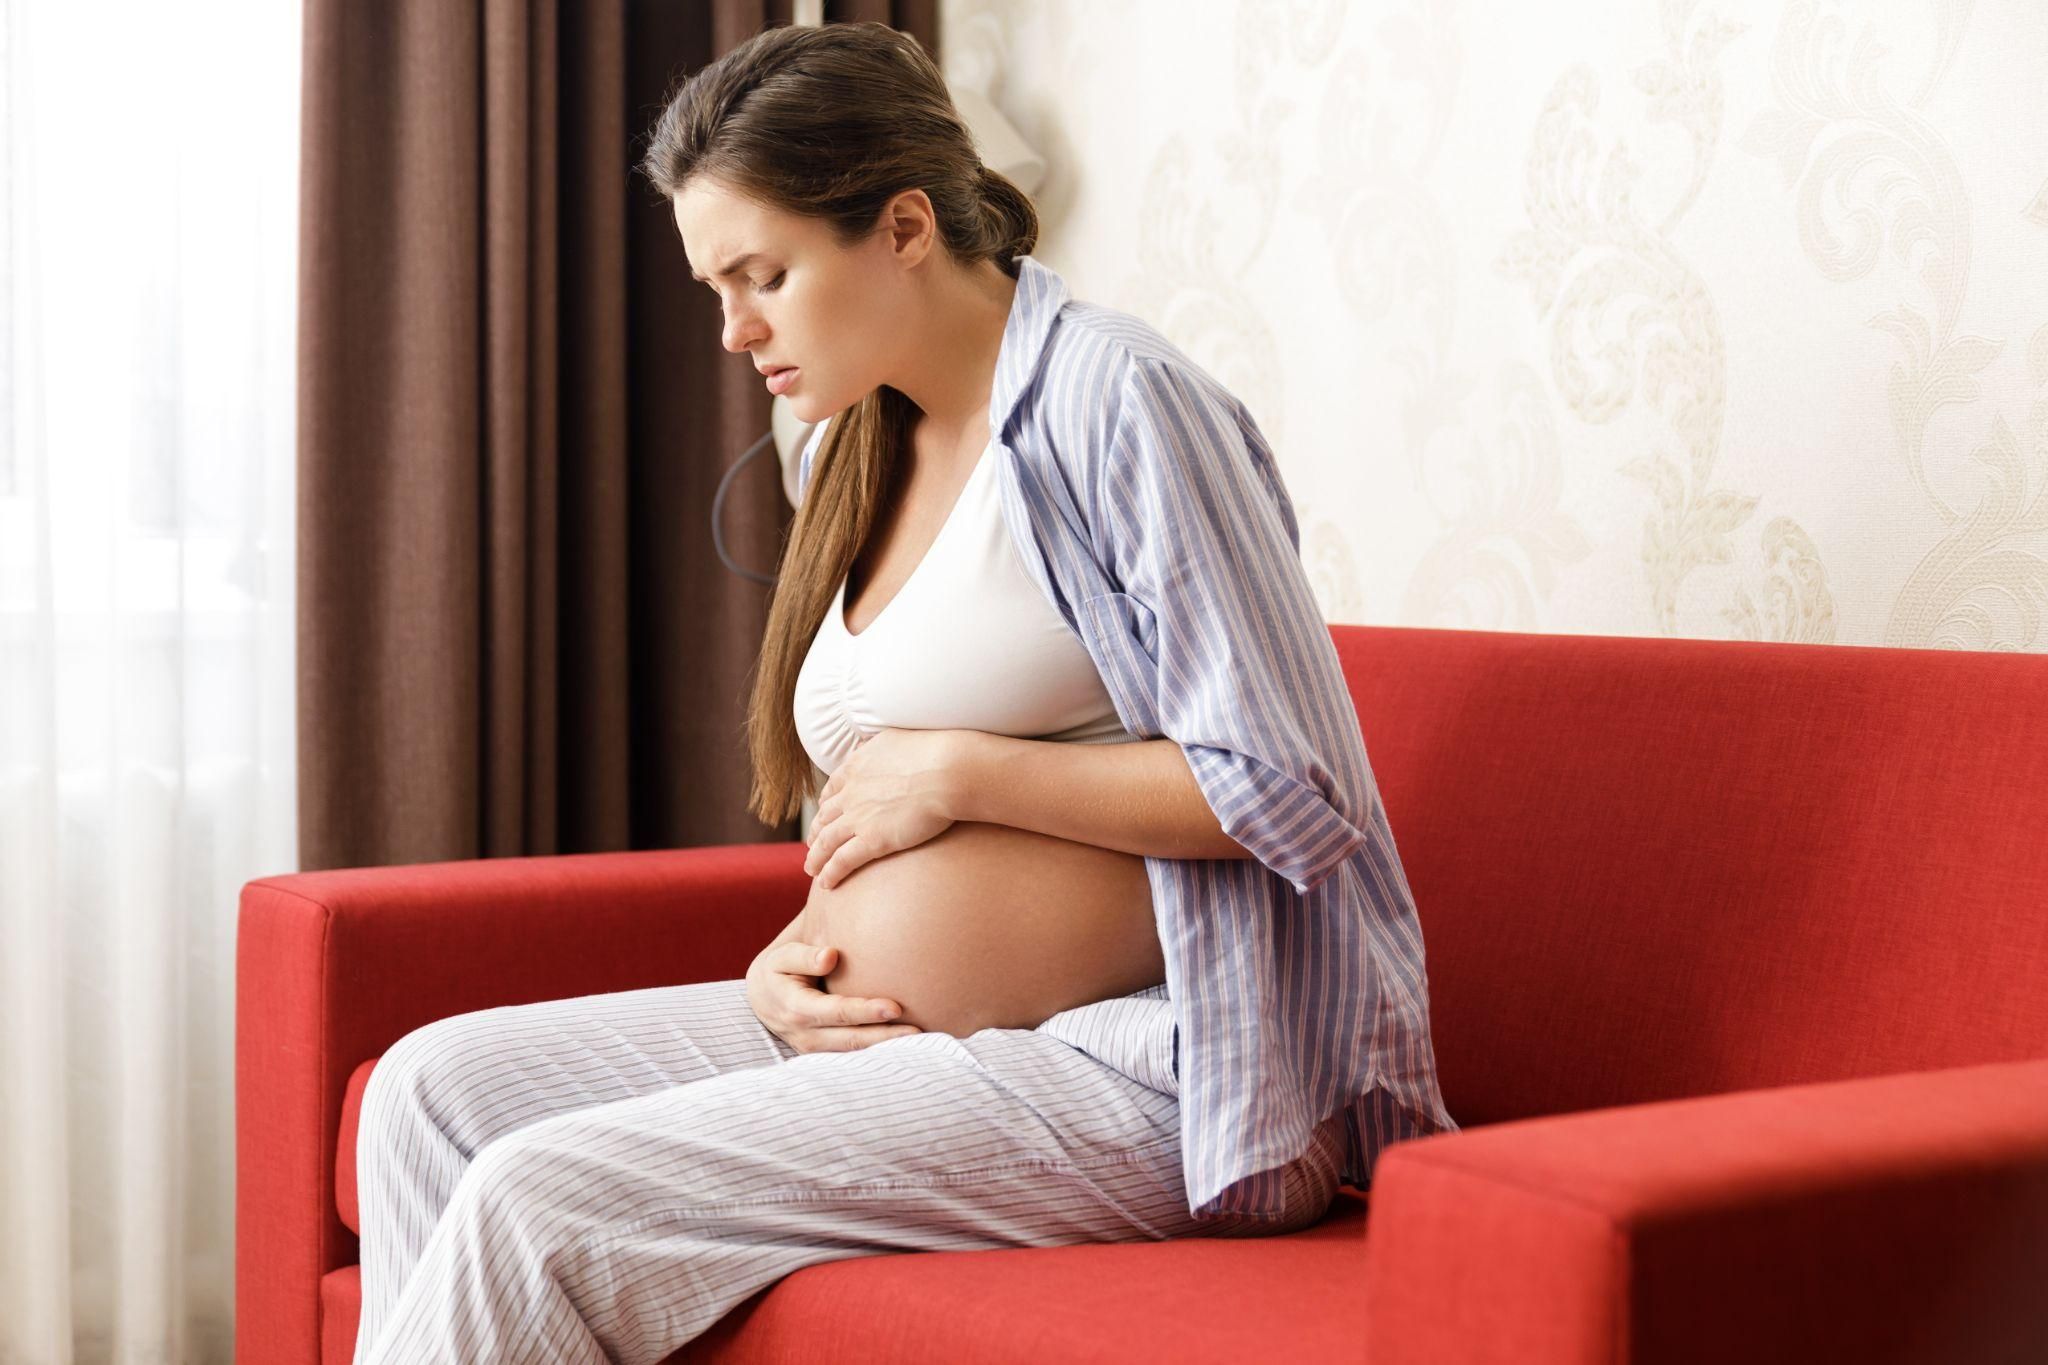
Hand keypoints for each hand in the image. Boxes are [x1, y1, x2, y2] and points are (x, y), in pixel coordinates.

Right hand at [745, 940, 922, 1053]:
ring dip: (887, 1050)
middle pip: (852, 1039)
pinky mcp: (828, 1054)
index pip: (835, 1012)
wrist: (763, 999)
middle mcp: (807, 1036)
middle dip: (885, 1037)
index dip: (865, 1011)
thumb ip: (803, 956)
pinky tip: (908, 1048)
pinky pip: (856, 1058)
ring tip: (922, 1041)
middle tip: (918, 1030)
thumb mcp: (781, 958)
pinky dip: (880, 1054)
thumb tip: (830, 956)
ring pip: (856, 1054)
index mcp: (796, 1008)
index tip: (895, 1006)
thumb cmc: (779, 970)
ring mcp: (817, 1050)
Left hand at [804, 728, 964, 888]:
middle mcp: (851, 793)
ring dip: (816, 858)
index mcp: (856, 768)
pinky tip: (826, 884)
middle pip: (824, 817)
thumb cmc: (934, 751)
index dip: (825, 806)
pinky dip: (830, 873)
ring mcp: (859, 818)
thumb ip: (877, 746)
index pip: (832, 791)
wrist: (948, 770)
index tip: (824, 814)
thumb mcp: (894, 738)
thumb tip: (871, 747)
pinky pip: (843, 860)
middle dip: (816, 833)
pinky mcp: (873, 841)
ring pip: (826, 841)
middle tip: (813, 846)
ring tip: (811, 870)